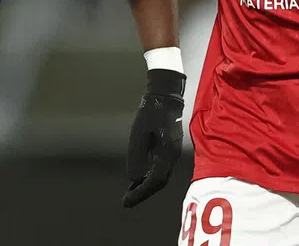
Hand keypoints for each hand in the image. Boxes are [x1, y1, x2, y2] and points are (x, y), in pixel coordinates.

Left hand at [123, 69, 184, 207]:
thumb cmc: (151, 111)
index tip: (126, 202)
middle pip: (159, 181)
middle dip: (143, 192)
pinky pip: (160, 167)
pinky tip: (138, 177)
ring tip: (130, 192)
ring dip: (146, 185)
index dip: (140, 193)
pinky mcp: (169, 148)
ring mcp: (172, 152)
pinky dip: (149, 175)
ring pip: (160, 176)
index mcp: (167, 152)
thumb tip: (132, 178)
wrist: (166, 96)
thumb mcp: (139, 132)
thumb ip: (136, 155)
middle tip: (127, 201)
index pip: (155, 181)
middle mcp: (172, 156)